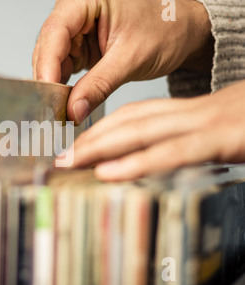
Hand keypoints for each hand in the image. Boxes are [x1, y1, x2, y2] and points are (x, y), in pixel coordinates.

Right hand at [32, 0, 212, 124]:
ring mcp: (73, 30)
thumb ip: (99, 86)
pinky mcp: (77, 47)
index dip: (47, 64)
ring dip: (54, 86)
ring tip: (58, 110)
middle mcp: (74, 10)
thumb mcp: (131, 59)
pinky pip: (60, 69)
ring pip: (50, 61)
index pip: (56, 31)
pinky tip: (64, 102)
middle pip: (47, 47)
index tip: (47, 95)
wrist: (179, 34)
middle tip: (51, 110)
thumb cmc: (163, 30)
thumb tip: (73, 111)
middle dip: (48, 79)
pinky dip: (62, 87)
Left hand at [60, 80, 244, 180]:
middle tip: (59, 157)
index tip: (75, 146)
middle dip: (91, 139)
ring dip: (102, 147)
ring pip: (143, 131)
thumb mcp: (217, 130)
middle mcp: (193, 113)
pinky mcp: (225, 139)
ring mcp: (208, 123)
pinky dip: (138, 162)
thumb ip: (184, 141)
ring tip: (71, 163)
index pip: (135, 116)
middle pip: (130, 121)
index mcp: (190, 111)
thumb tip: (151, 156)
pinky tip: (110, 173)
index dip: (101, 129)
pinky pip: (173, 151)